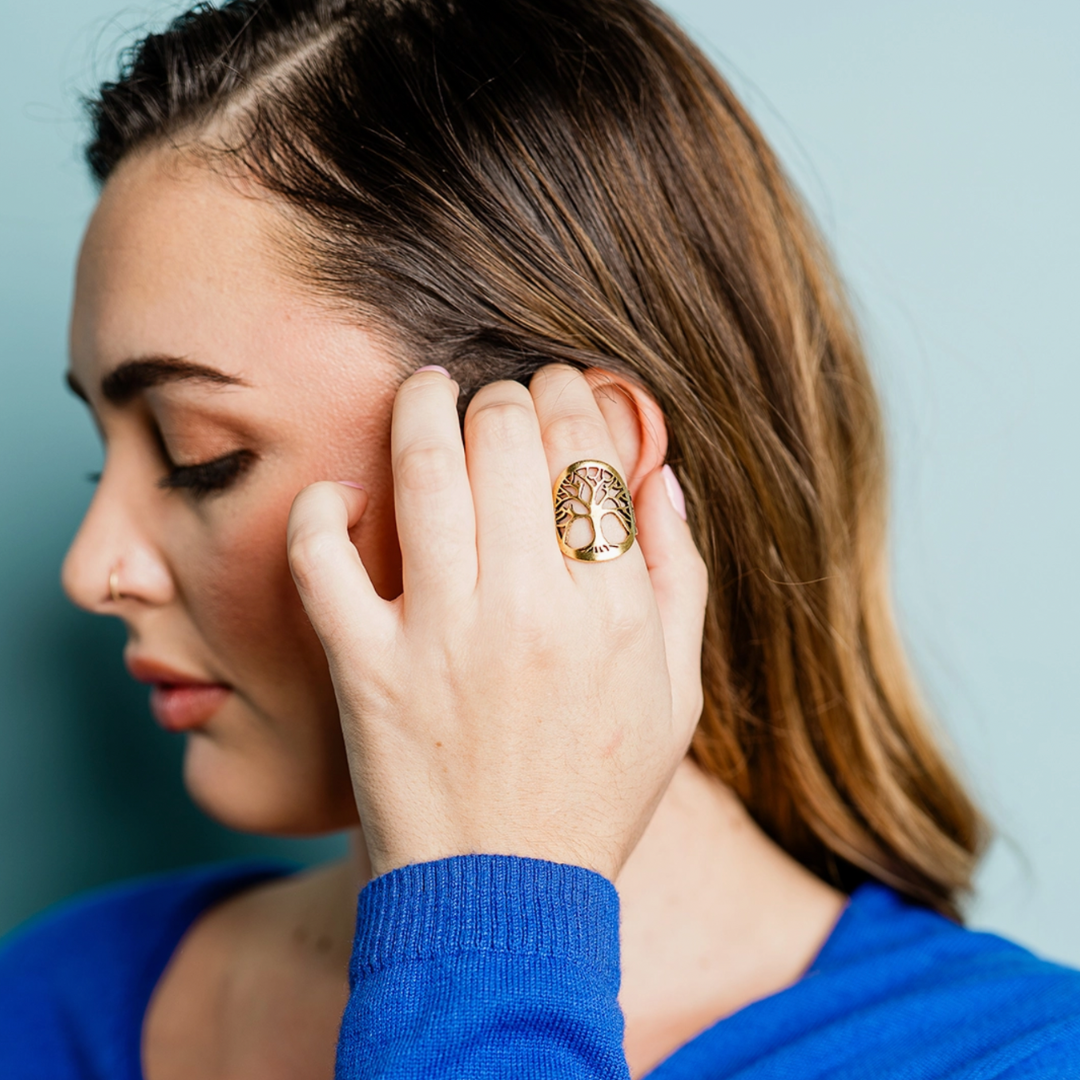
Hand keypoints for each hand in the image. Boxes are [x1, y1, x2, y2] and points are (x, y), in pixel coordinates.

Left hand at [286, 364, 707, 880]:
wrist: (505, 895)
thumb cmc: (596, 792)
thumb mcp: (677, 697)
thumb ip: (681, 580)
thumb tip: (663, 483)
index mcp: (611, 611)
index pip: (588, 455)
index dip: (572, 398)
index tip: (558, 388)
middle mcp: (527, 608)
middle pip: (507, 440)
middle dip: (503, 395)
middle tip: (495, 395)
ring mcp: (439, 634)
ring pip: (423, 470)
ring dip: (421, 406)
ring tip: (424, 388)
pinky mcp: (364, 666)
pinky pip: (322, 558)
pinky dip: (322, 510)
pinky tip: (342, 494)